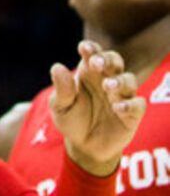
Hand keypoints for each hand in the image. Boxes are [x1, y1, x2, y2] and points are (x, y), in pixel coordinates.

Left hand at [51, 39, 145, 174]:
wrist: (84, 147)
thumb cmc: (72, 120)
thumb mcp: (61, 106)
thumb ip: (62, 89)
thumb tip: (57, 67)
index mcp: (88, 72)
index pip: (93, 53)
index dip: (91, 48)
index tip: (84, 48)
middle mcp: (107, 80)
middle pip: (115, 60)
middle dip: (107, 59)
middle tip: (96, 63)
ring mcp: (121, 96)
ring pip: (129, 80)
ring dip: (120, 80)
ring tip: (107, 85)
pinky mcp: (132, 115)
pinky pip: (138, 105)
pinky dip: (131, 104)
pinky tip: (118, 107)